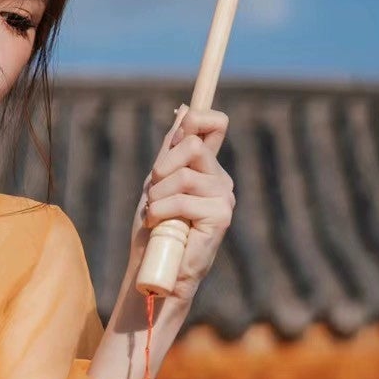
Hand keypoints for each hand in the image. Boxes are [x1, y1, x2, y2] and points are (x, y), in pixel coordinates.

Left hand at [125, 105, 234, 309]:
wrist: (155, 269)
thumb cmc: (154, 229)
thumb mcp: (158, 182)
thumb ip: (172, 149)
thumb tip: (184, 110)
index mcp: (208, 168)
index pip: (215, 123)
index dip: (197, 119)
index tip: (177, 134)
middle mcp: (220, 180)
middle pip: (193, 143)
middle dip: (163, 167)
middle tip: (154, 192)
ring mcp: (224, 197)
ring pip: (183, 174)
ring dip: (157, 195)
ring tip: (154, 215)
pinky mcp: (221, 215)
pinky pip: (182, 199)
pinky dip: (160, 211)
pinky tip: (157, 224)